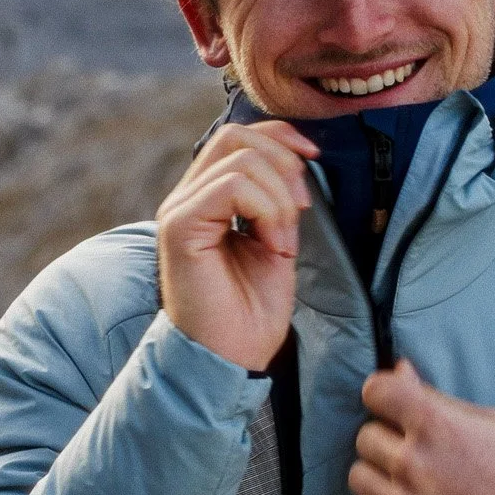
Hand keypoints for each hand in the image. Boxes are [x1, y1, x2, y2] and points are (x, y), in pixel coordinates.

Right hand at [155, 121, 317, 370]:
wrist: (231, 357)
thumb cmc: (252, 309)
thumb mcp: (275, 238)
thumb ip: (276, 197)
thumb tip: (298, 158)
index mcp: (206, 197)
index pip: (238, 136)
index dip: (282, 138)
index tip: (315, 160)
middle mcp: (186, 198)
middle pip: (236, 136)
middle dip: (284, 164)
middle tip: (300, 211)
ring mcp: (179, 210)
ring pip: (240, 159)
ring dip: (279, 199)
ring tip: (282, 244)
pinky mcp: (179, 226)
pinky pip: (231, 186)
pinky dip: (266, 211)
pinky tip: (273, 248)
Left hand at [349, 360, 494, 494]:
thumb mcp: (490, 424)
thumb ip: (436, 397)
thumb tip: (399, 370)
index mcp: (436, 425)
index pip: (376, 391)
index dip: (381, 396)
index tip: (390, 408)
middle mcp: (413, 463)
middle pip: (364, 437)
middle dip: (386, 442)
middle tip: (416, 458)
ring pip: (358, 478)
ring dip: (380, 480)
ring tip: (412, 489)